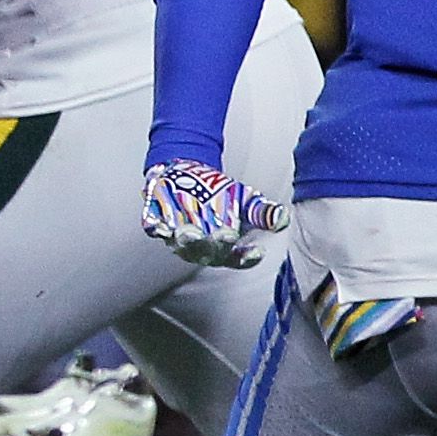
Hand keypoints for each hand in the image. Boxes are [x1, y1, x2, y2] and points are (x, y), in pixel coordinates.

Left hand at [140, 159, 285, 267]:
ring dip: (185, 240)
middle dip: (214, 245)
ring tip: (189, 232)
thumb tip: (282, 218)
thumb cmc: (219, 195)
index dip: (247, 257)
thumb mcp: (246, 201)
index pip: (238, 259)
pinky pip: (154, 228)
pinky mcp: (155, 223)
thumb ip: (263, 212)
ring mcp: (176, 237)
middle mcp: (200, 248)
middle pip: (208, 252)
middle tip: (223, 236)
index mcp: (224, 248)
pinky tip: (157, 222)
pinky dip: (155, 225)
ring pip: (180, 244)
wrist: (188, 175)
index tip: (257, 250)